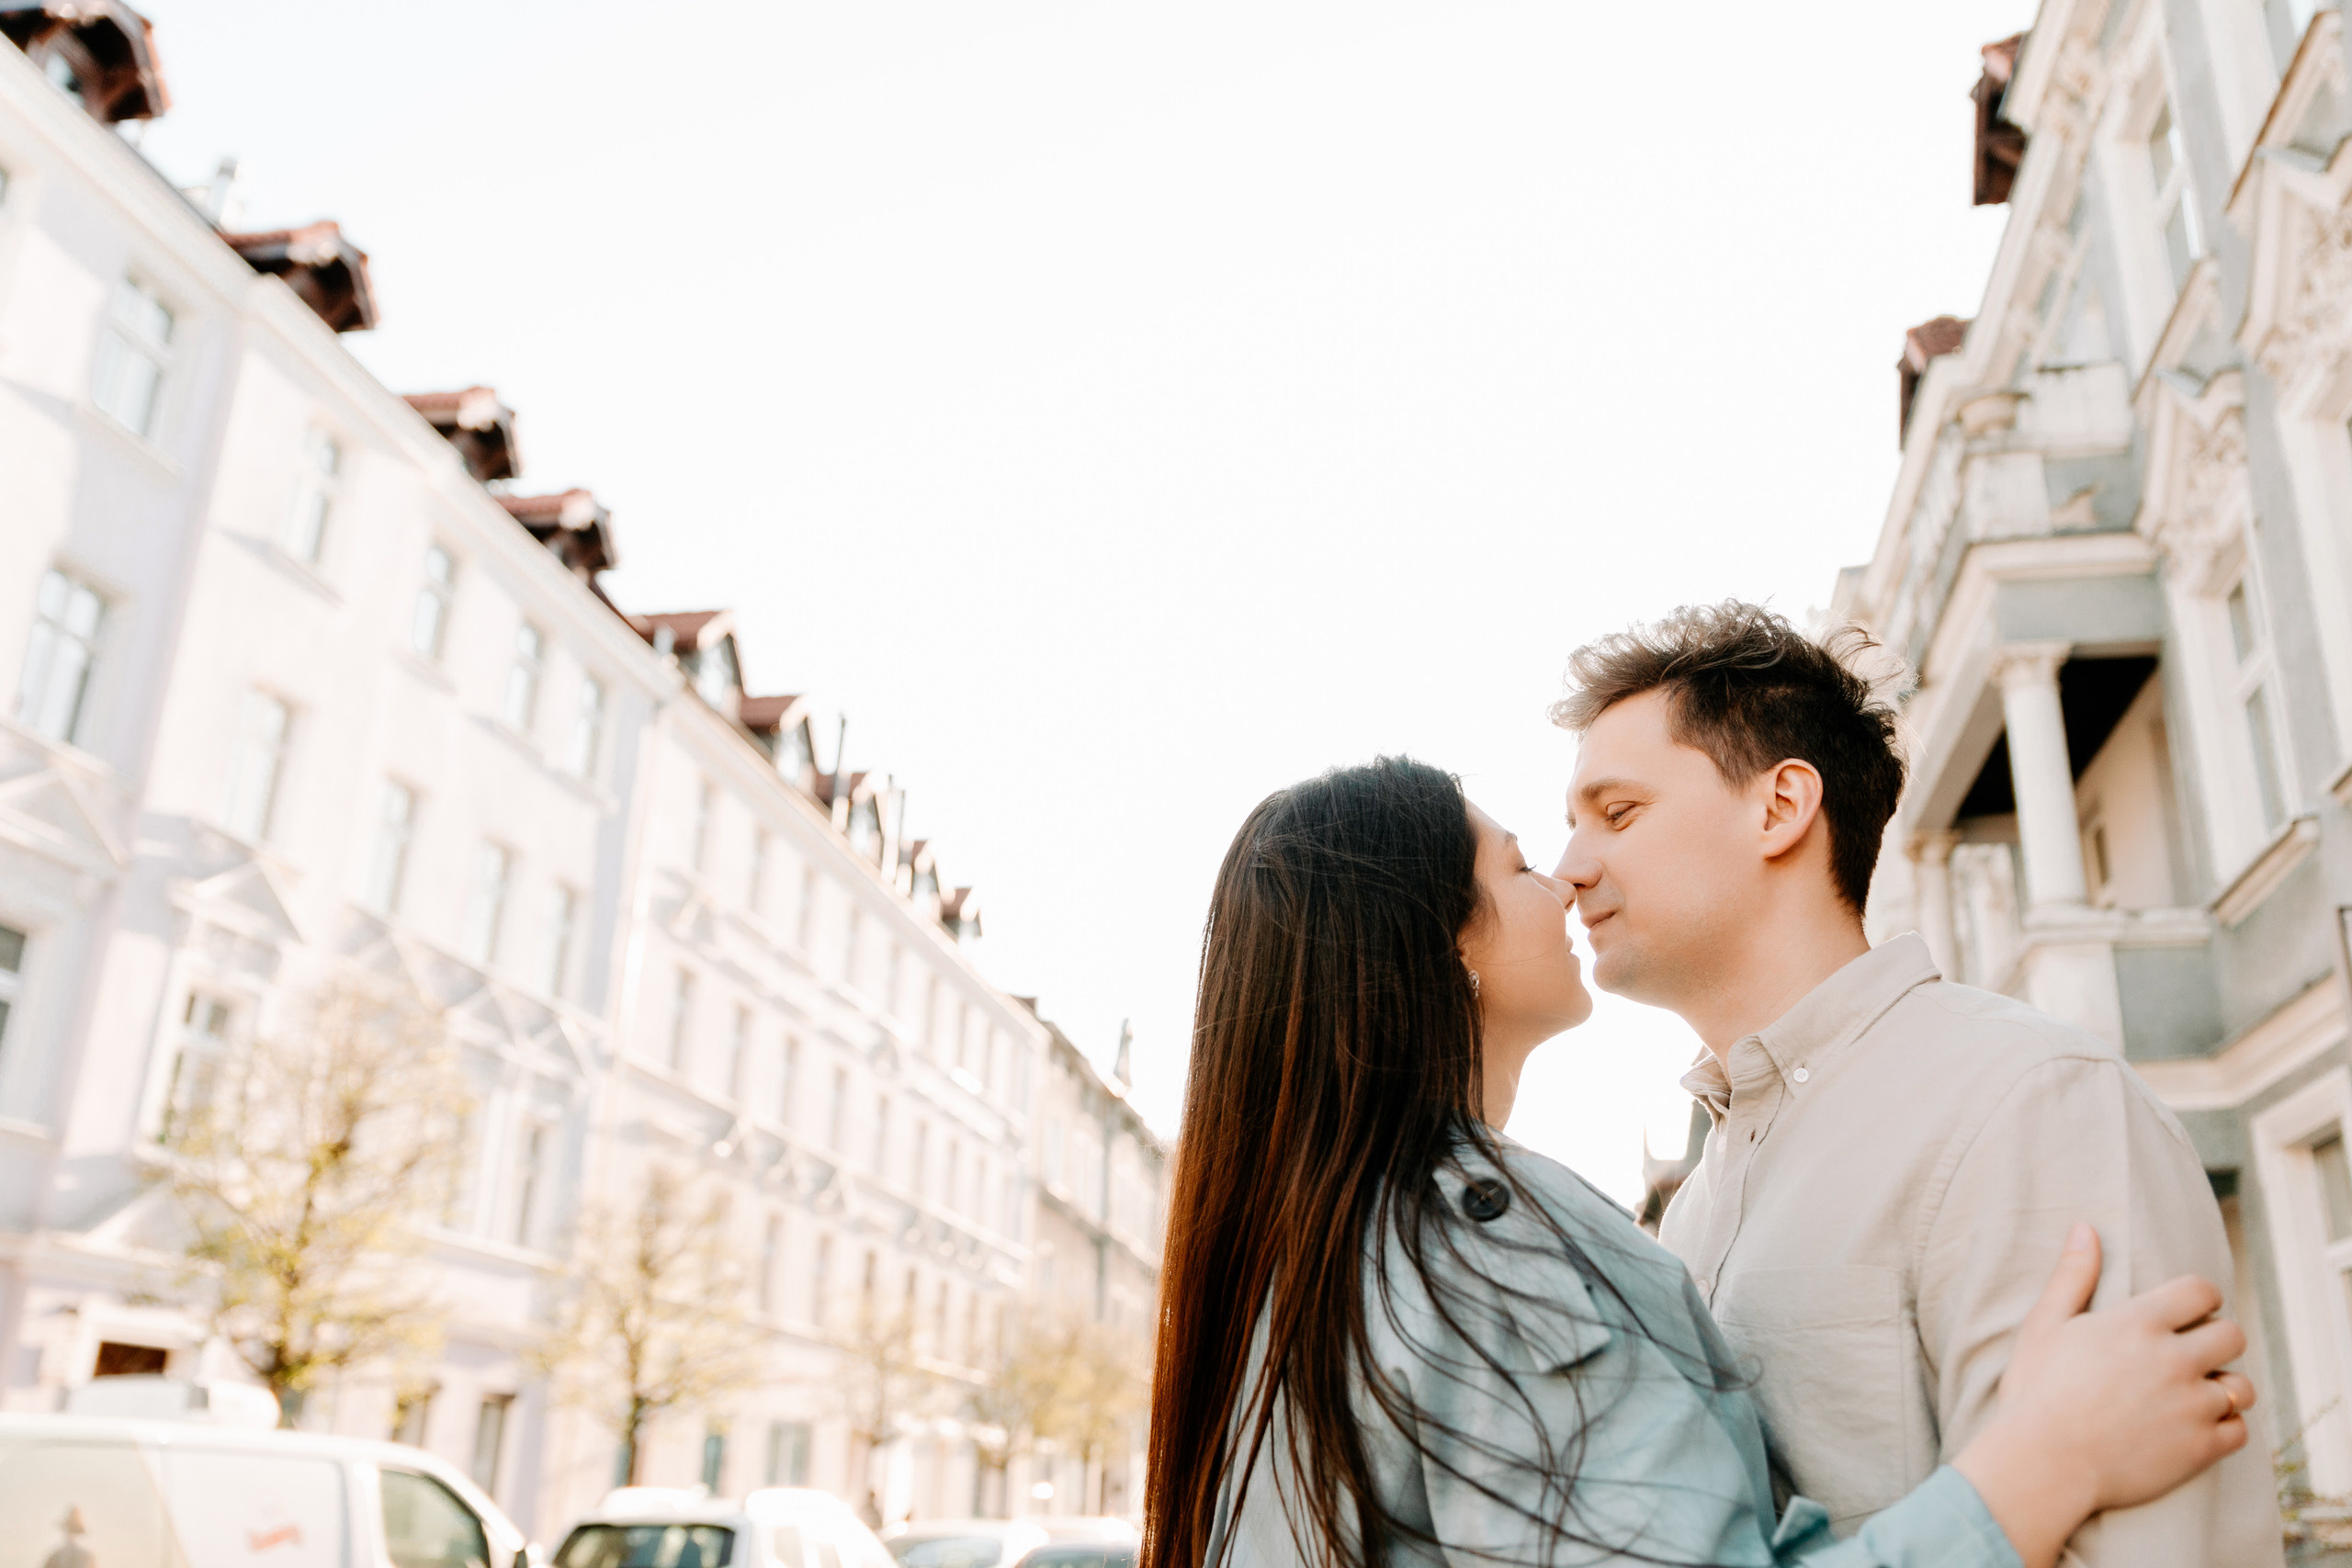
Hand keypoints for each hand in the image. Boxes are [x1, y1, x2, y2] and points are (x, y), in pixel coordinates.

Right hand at [1951, 1224, 2252, 1567]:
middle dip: (2216, 1340)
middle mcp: (2174, 1360)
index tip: (2188, 1312)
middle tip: (2190, 1355)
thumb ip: (2073, 1275)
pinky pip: (2239, 1430)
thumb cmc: (2037, 1391)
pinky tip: (2195, 1427)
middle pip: (2232, 1335)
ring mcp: (2191, 1406)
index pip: (2201, 1291)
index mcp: (2139, 1323)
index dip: (2199, 1298)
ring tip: (2195, 1394)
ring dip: (2224, 1387)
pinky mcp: (2200, 1449)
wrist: (2042, 1463)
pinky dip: (2224, 1428)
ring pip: (2242, 1387)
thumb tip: (2085, 1228)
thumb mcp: (2046, 1324)